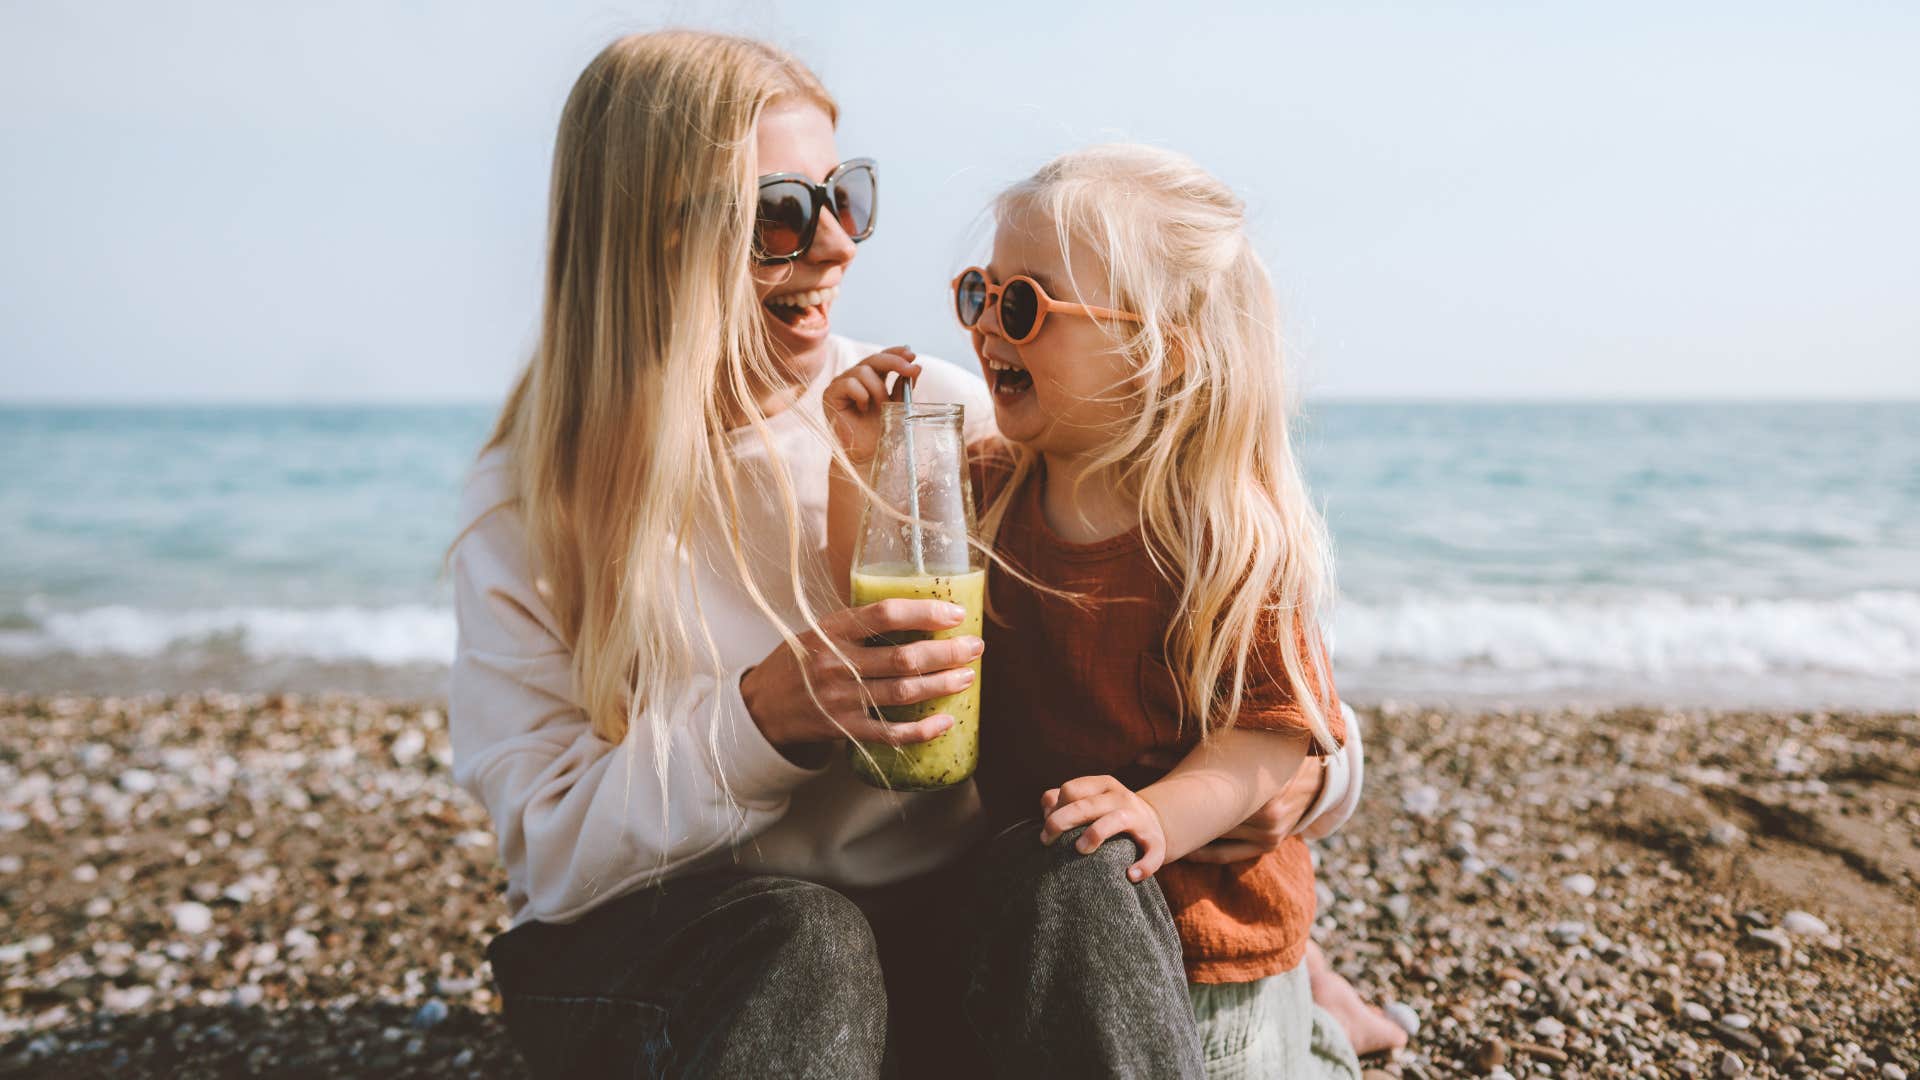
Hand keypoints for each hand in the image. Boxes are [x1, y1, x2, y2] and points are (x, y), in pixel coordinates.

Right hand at [740, 597, 981, 749]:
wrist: (761, 707)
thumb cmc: (799, 662)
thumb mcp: (818, 631)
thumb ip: (857, 624)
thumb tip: (916, 610)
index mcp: (830, 631)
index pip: (884, 615)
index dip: (924, 612)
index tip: (955, 614)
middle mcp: (836, 664)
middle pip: (903, 657)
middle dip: (946, 652)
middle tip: (974, 647)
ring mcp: (841, 700)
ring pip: (903, 693)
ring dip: (942, 684)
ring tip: (967, 676)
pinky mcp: (845, 730)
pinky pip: (891, 733)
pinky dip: (921, 730)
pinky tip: (945, 721)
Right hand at [824, 346, 918, 463]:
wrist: (866, 454)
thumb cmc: (880, 431)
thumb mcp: (897, 406)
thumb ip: (903, 387)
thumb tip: (916, 367)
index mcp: (870, 378)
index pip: (882, 357)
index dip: (896, 352)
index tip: (912, 355)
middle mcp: (854, 377)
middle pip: (873, 359)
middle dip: (894, 362)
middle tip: (910, 369)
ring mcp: (841, 384)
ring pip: (863, 371)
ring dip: (877, 389)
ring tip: (880, 407)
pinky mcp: (830, 394)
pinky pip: (849, 383)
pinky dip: (861, 395)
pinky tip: (862, 409)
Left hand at [1039, 775, 1166, 882]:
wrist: (1153, 821)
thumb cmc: (1108, 813)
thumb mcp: (1090, 799)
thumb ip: (1065, 799)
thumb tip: (1046, 808)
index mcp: (1102, 785)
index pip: (1071, 790)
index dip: (1054, 808)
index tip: (1047, 826)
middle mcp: (1121, 797)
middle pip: (1086, 806)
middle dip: (1061, 822)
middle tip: (1047, 841)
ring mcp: (1139, 818)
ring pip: (1115, 820)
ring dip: (1095, 834)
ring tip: (1080, 850)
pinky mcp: (1156, 840)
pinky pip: (1152, 853)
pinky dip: (1143, 865)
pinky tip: (1130, 874)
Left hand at [1132, 749, 1325, 863]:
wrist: (1312, 776)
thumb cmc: (1264, 755)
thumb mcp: (1233, 748)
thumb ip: (1189, 754)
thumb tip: (1142, 756)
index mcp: (1255, 788)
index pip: (1204, 799)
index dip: (1173, 801)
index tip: (1147, 805)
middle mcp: (1264, 814)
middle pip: (1209, 822)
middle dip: (1178, 822)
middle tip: (1147, 825)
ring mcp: (1269, 833)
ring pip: (1216, 839)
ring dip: (1189, 838)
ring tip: (1158, 837)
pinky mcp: (1269, 845)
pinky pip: (1228, 854)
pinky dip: (1204, 853)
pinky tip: (1183, 850)